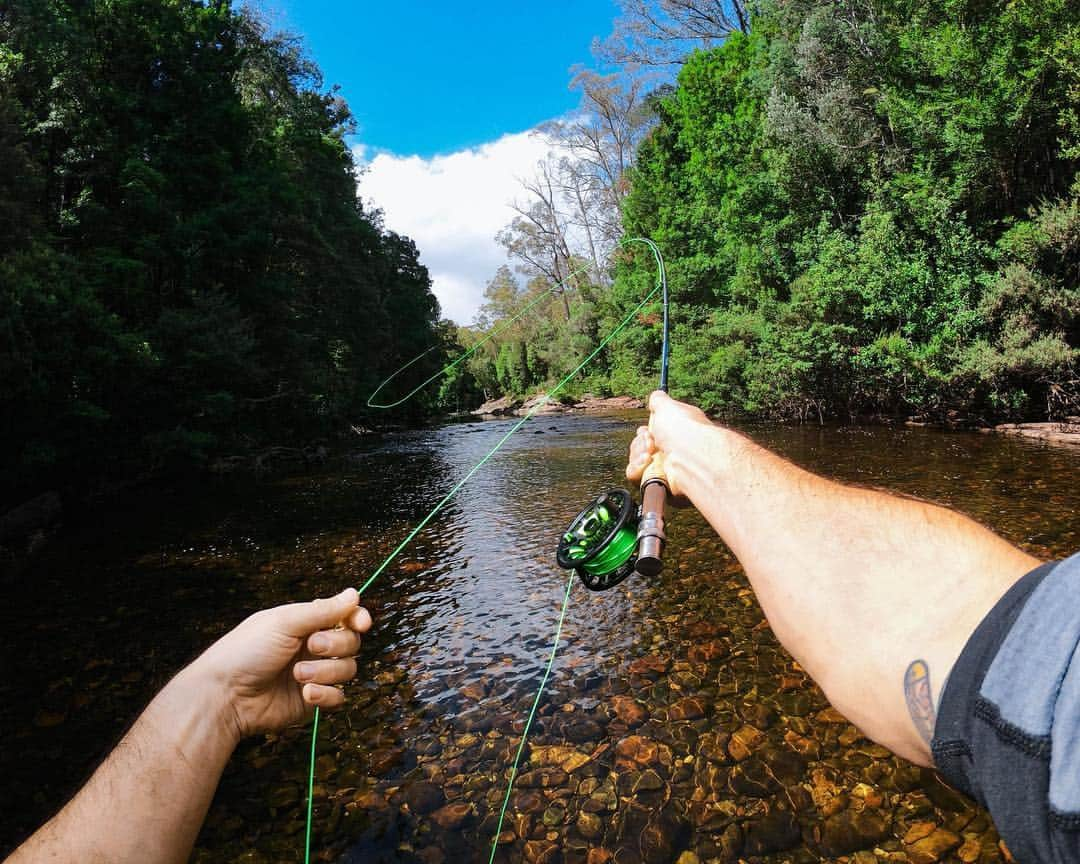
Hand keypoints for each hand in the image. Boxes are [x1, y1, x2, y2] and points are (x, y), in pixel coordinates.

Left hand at [194, 588, 371, 739]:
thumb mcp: (284, 622)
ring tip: (298, 675)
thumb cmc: (246, 651)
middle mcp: (313, 647)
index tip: (360, 623)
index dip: (357, 619)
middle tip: (312, 646)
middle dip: (336, 644)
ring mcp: (315, 674)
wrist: (225, 696)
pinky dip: (325, 694)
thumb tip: (355, 593)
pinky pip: (338, 697)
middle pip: (351, 642)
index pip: (345, 617)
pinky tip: (305, 693)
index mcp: (306, 623)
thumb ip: (323, 610)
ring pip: (347, 669)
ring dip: (326, 671)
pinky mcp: (312, 701)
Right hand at [625, 390, 710, 501]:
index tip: (648, 430)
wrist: (692, 457)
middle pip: (639, 448)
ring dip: (637, 454)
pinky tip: (647, 463)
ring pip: (634, 462)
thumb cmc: (685, 431)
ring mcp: (664, 470)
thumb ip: (660, 400)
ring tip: (650, 454)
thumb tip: (656, 395)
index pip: (650, 435)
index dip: (645, 432)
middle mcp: (670, 454)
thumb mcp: (669, 407)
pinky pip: (635, 477)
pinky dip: (637, 468)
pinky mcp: (657, 485)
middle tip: (651, 441)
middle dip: (640, 442)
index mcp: (675, 436)